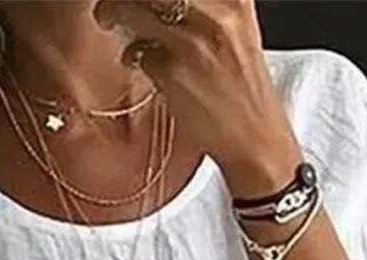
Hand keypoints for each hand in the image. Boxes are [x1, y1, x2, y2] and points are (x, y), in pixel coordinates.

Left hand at [92, 0, 302, 195]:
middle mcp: (219, 12)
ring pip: (135, 7)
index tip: (144, 0)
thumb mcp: (237, 29)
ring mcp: (194, 41)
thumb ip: (206, 7)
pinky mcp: (174, 72)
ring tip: (110, 18)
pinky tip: (144, 64)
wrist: (256, 138)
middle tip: (113, 2)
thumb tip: (163, 2)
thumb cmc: (243, 89)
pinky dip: (135, 56)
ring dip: (114, 11)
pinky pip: (139, 52)